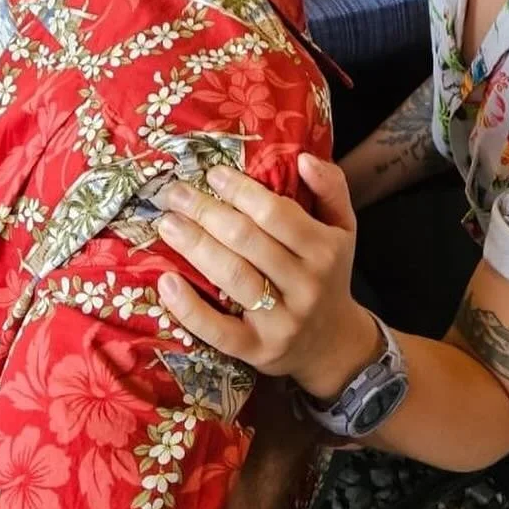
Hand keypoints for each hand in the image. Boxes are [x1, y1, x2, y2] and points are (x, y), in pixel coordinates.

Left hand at [154, 156, 382, 400]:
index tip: (213, 174)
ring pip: (233, 277)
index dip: (241, 191)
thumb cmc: (328, 273)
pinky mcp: (258, 351)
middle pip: (247, 241)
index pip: (277, 214)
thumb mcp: (342, 227)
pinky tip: (166, 282)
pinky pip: (219, 331)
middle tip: (176, 194)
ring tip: (167, 224)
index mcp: (324, 249)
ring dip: (195, 247)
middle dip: (207, 212)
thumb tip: (304, 157)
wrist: (333, 343)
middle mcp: (306, 285)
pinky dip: (189, 308)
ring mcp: (282, 321)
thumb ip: (330, 186)